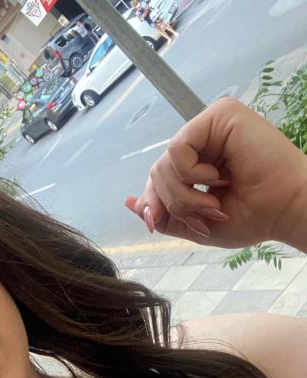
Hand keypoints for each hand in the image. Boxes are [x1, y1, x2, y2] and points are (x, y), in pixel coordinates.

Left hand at [124, 97, 306, 250]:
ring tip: (214, 203)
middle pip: (157, 171)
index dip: (152, 202)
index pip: (158, 177)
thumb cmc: (253, 216)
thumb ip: (164, 213)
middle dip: (174, 204)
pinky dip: (191, 173)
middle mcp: (203, 140)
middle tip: (206, 217)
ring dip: (183, 195)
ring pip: (163, 163)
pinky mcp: (220, 115)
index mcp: (199, 161)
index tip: (156, 223)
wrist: (284, 210)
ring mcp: (210, 126)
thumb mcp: (195, 223)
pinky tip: (218, 177)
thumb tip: (131, 204)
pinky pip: (178, 148)